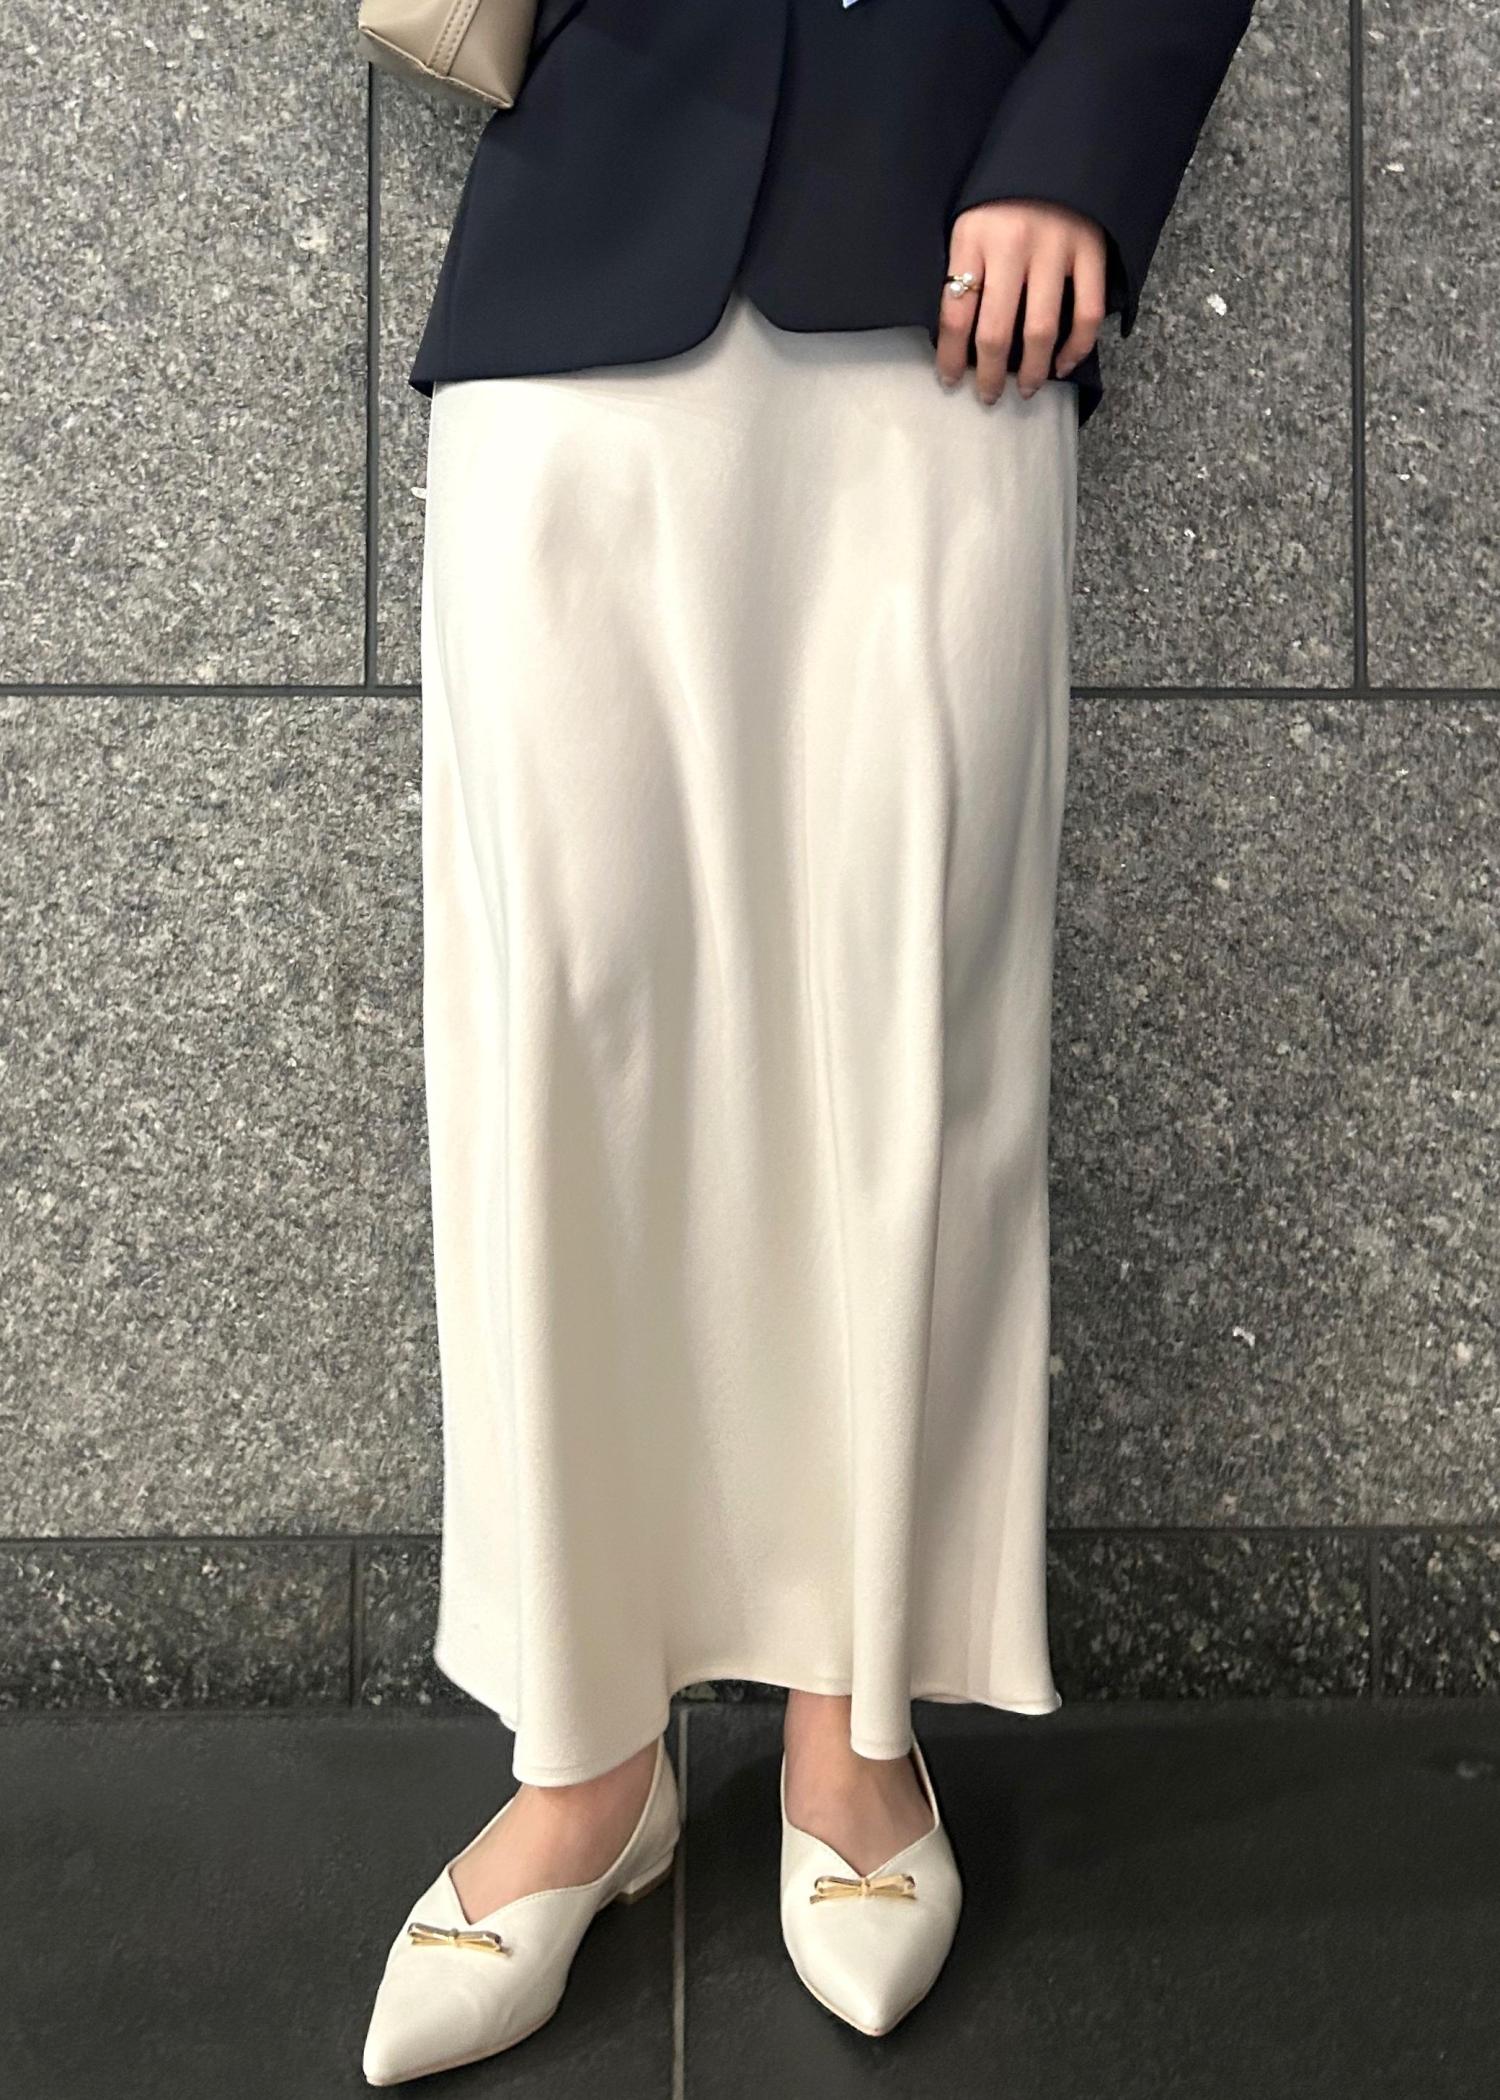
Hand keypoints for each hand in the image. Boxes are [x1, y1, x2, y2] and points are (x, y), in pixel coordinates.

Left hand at [937, 199, 1106, 403]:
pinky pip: (1086, 313)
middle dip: (989, 375)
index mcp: (973, 238)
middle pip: (995, 332)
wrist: (1059, 142)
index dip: (951, 356)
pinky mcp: (1091, 251)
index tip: (950, 380)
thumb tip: (956, 334)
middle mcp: (1012, 246)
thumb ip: (964, 267)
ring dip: (1032, 371)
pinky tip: (1064, 365)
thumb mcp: (970, 221)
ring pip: (1040, 330)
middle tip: (988, 396)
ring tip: (1024, 389)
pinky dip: (1077, 348)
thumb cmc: (1005, 193)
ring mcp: (1055, 249)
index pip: (955, 313)